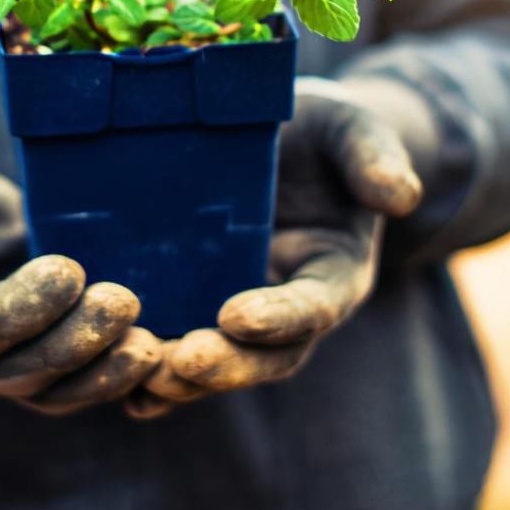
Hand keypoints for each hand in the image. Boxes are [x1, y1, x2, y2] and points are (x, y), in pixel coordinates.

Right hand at [0, 140, 160, 414]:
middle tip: (125, 300)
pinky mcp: (36, 348)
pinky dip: (112, 377)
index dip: (20, 310)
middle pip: (20, 371)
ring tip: (148, 345)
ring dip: (102, 372)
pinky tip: (154, 356)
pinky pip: (75, 380)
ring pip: (53, 389)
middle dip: (76, 340)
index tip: (69, 271)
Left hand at [124, 80, 421, 418]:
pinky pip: (178, 347)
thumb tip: (401, 196)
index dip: (281, 316)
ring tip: (141, 375)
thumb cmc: (321, 132)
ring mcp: (243, 309)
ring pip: (220, 363)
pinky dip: (148, 370)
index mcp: (334, 271)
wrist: (284, 139)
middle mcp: (291, 306)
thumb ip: (373, 158)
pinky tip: (108, 374)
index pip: (315, 306)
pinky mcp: (198, 302)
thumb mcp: (351, 130)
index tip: (236, 314)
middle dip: (228, 365)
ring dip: (182, 379)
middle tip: (182, 362)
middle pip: (268, 356)